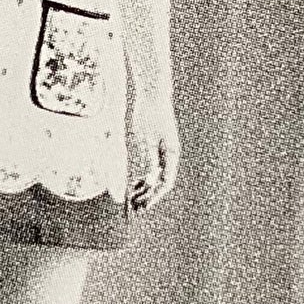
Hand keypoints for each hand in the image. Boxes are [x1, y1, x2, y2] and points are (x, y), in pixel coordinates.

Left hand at [128, 97, 180, 211]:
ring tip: (132, 199)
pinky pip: (153, 168)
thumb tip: (149, 181)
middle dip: (148, 196)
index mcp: (171, 154)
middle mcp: (171, 155)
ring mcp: (165, 151)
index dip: (154, 197)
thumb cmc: (149, 114)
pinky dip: (144, 177)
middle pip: (161, 182)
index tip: (142, 207)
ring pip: (157, 177)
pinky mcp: (158, 147)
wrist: (153, 94)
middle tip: (134, 209)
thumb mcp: (145, 138)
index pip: (165, 183)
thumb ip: (149, 159)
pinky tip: (134, 183)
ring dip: (145, 189)